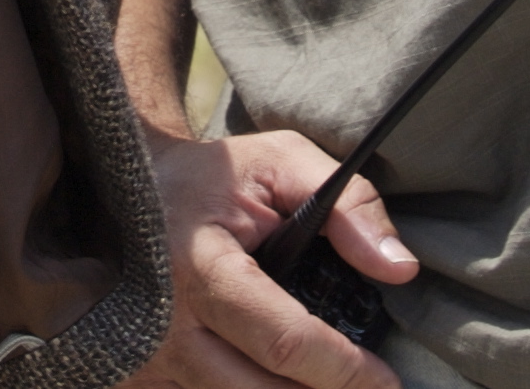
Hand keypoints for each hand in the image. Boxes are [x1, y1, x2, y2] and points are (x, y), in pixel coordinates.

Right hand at [127, 124, 415, 387]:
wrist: (130, 187)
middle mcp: (164, 324)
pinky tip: (273, 382)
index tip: (387, 380)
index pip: (284, 342)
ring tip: (323, 383)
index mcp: (202, 267)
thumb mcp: (282, 162)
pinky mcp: (136, 376)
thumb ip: (349, 205)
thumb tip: (400, 269)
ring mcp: (145, 358)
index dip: (345, 371)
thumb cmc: (211, 178)